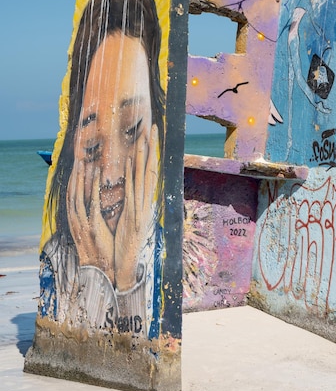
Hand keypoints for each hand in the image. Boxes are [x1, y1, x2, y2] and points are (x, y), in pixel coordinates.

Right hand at [67, 158, 114, 284]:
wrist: (101, 271)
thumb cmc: (99, 252)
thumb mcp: (90, 234)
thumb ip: (89, 220)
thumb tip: (92, 209)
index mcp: (75, 222)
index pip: (70, 197)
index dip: (72, 181)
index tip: (75, 167)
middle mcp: (75, 221)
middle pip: (71, 193)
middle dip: (74, 176)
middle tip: (77, 159)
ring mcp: (82, 223)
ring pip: (78, 195)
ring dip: (80, 177)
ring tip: (83, 162)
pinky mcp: (93, 226)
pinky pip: (92, 202)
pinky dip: (93, 186)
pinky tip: (96, 174)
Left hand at [114, 124, 158, 290]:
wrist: (126, 263)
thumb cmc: (127, 240)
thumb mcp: (132, 216)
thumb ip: (135, 200)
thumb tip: (135, 184)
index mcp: (145, 200)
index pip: (150, 171)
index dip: (152, 153)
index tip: (152, 135)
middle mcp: (147, 201)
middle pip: (151, 169)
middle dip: (152, 147)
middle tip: (154, 127)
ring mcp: (141, 208)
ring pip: (144, 177)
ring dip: (144, 156)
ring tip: (144, 137)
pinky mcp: (133, 216)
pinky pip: (132, 192)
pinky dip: (132, 177)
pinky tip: (131, 162)